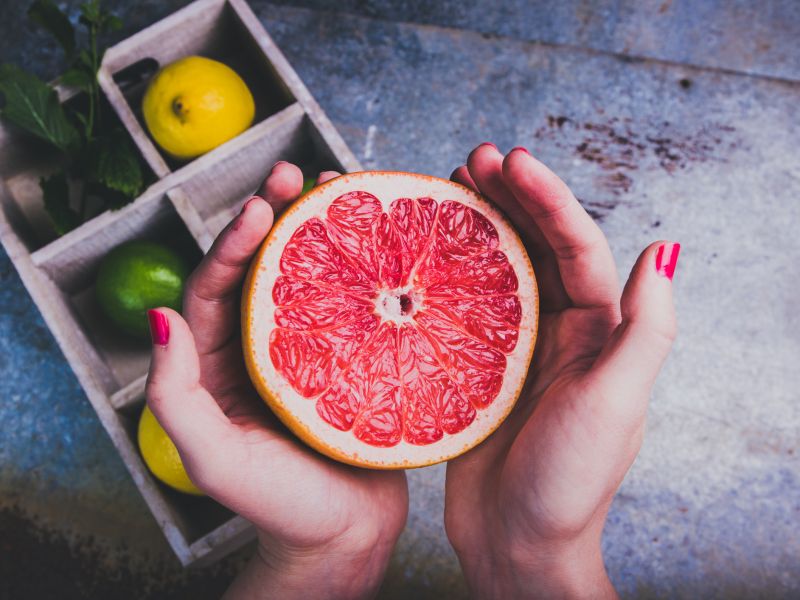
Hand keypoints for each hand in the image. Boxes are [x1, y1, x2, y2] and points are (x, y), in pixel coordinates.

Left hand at [145, 163, 407, 599]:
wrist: (345, 536)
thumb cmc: (278, 504)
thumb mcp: (213, 457)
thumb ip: (173, 393)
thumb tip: (158, 316)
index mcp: (220, 363)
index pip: (215, 289)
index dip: (233, 244)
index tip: (260, 207)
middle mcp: (263, 345)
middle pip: (264, 267)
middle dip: (277, 216)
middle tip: (296, 174)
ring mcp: (312, 347)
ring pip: (311, 275)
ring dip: (322, 229)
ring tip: (338, 186)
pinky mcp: (354, 355)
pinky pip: (353, 301)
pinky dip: (363, 267)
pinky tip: (381, 240)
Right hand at [444, 144, 679, 598]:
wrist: (517, 546)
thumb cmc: (570, 483)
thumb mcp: (617, 404)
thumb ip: (646, 329)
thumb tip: (663, 250)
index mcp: (599, 333)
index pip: (576, 247)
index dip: (548, 199)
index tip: (513, 161)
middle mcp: (560, 332)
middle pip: (536, 247)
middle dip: (511, 198)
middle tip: (474, 158)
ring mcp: (515, 349)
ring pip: (498, 271)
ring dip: (477, 226)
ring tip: (449, 185)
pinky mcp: (477, 370)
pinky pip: (462, 309)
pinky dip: (445, 276)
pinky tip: (421, 253)